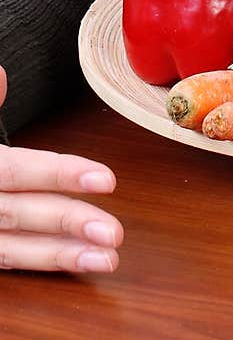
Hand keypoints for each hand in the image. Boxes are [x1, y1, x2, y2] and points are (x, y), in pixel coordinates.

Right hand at [0, 65, 122, 272]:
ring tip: (108, 258)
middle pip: (20, 214)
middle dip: (68, 224)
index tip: (107, 179)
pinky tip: (79, 261)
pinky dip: (43, 264)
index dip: (60, 175)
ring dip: (62, 256)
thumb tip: (1, 75)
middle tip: (115, 231)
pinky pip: (9, 262)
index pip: (16, 171)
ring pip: (15, 249)